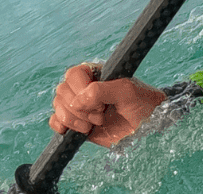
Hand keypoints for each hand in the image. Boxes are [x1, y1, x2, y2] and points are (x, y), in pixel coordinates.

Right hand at [48, 64, 166, 147]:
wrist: (147, 127)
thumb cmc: (141, 102)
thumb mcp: (126, 91)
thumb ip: (101, 91)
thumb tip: (76, 101)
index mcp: (97, 74)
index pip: (73, 74)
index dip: (80, 90)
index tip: (99, 104)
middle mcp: (85, 87)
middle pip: (63, 91)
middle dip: (79, 108)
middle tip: (100, 115)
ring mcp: (80, 106)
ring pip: (58, 106)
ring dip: (73, 119)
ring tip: (94, 124)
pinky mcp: (76, 123)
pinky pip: (55, 121)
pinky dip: (61, 126)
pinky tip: (77, 130)